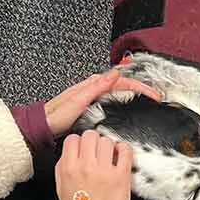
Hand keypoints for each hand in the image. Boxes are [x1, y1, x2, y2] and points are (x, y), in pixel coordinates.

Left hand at [45, 69, 160, 135]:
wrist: (43, 126)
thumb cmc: (57, 115)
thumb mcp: (79, 99)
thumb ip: (97, 86)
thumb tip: (115, 73)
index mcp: (94, 83)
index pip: (124, 81)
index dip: (141, 87)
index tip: (153, 94)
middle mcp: (95, 87)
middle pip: (125, 84)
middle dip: (142, 88)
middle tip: (156, 96)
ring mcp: (95, 96)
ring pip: (121, 91)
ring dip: (136, 94)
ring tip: (147, 99)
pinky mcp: (93, 106)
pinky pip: (115, 100)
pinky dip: (126, 101)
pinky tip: (130, 107)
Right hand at [56, 130, 133, 199]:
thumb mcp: (61, 188)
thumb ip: (62, 167)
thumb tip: (69, 152)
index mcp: (69, 169)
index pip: (72, 139)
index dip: (79, 141)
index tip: (84, 146)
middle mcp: (86, 167)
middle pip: (90, 136)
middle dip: (94, 140)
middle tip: (97, 149)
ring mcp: (104, 170)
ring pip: (106, 141)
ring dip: (108, 145)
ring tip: (108, 155)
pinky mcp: (121, 174)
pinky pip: (125, 151)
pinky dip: (124, 148)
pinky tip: (121, 153)